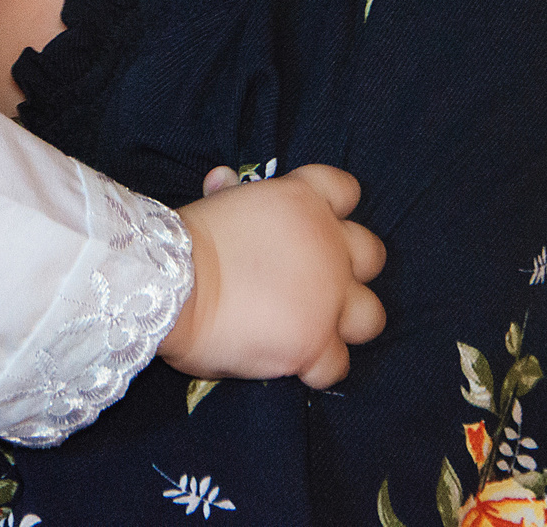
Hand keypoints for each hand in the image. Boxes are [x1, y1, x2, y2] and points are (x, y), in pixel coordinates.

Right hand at [160, 163, 387, 388]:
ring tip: (314, 329)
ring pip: (371, 317)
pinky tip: (293, 363)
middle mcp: (329, 246)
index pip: (344, 190)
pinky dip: (317, 367)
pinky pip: (338, 365)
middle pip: (371, 255)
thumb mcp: (213, 206)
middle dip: (350, 270)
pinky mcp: (316, 344)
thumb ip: (231, 196)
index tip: (312, 227)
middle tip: (317, 283)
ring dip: (345, 323)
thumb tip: (224, 180)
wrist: (174, 288)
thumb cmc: (184, 245)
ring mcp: (328, 298)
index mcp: (304, 202)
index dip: (333, 209)